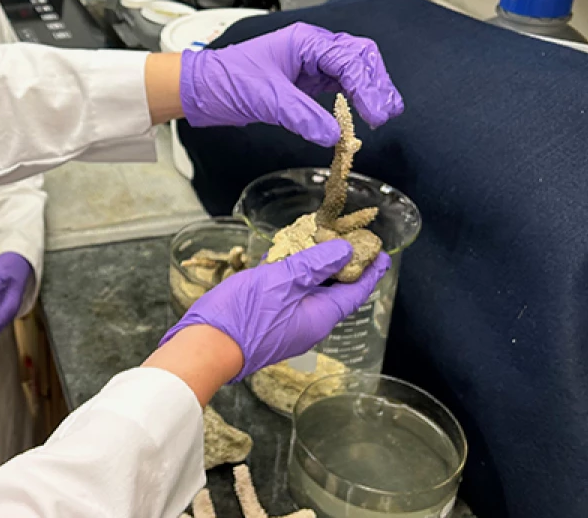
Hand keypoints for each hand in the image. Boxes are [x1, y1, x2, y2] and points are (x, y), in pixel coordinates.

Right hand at [160, 239, 390, 380]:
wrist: (206, 348)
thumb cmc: (245, 314)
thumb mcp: (283, 280)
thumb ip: (315, 264)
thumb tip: (346, 252)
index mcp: (319, 317)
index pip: (355, 292)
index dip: (369, 272)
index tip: (381, 254)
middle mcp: (308, 325)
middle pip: (334, 292)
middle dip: (342, 267)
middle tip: (347, 240)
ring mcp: (287, 326)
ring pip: (310, 293)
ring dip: (315, 269)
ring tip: (316, 244)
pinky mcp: (267, 324)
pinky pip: (290, 297)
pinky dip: (293, 277)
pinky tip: (282, 261)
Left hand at [179, 23, 404, 145]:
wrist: (204, 88)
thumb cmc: (228, 79)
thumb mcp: (266, 98)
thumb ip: (301, 115)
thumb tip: (334, 136)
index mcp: (305, 41)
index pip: (349, 59)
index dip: (367, 87)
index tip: (376, 114)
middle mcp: (312, 47)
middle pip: (359, 57)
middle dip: (377, 83)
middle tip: (387, 112)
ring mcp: (310, 62)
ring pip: (353, 69)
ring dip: (369, 89)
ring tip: (381, 113)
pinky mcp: (306, 79)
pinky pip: (339, 83)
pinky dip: (354, 97)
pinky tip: (360, 112)